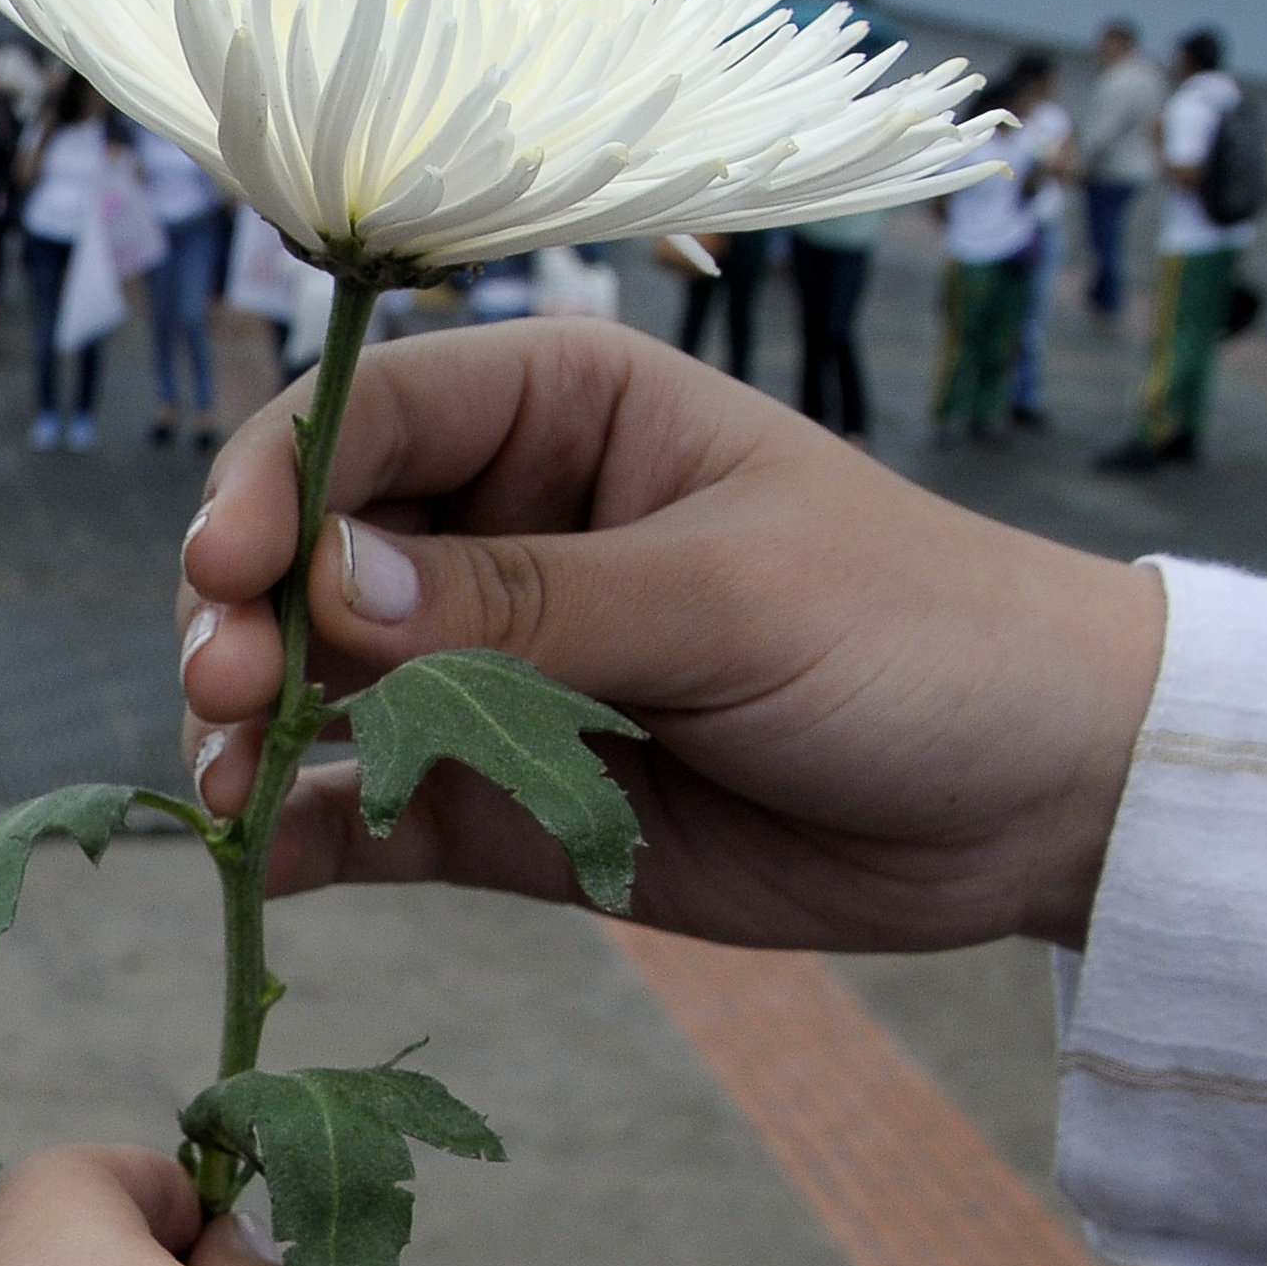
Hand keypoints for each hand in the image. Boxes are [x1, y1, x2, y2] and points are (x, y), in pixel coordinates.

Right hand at [177, 319, 1164, 950]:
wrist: (1042, 798)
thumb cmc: (919, 636)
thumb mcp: (728, 597)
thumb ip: (526, 602)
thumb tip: (328, 587)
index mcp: (559, 410)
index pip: (364, 414)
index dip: (273, 482)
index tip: (231, 570)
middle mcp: (499, 524)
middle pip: (308, 548)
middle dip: (246, 612)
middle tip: (223, 690)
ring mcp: (490, 665)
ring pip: (315, 677)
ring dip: (252, 722)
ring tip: (227, 780)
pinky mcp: (501, 794)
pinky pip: (366, 807)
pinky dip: (301, 831)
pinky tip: (256, 855)